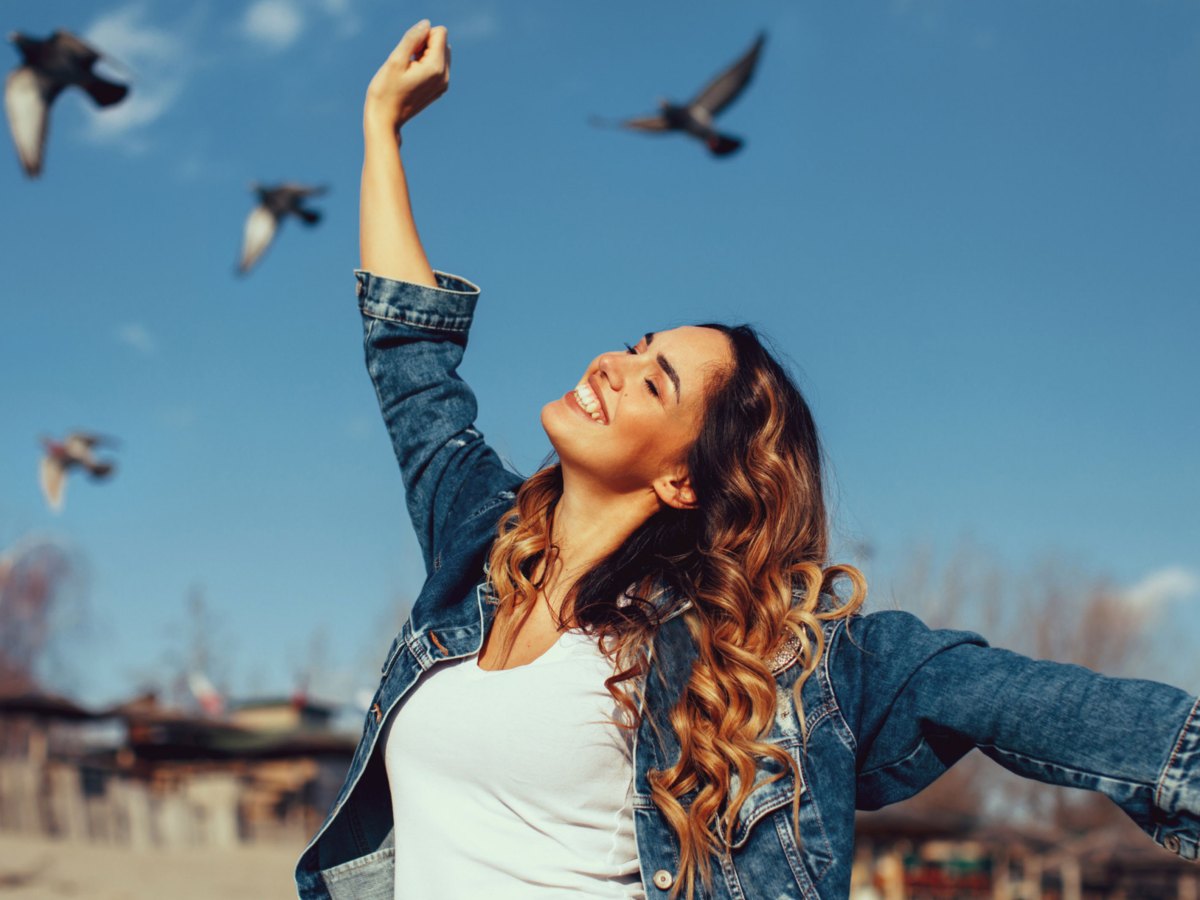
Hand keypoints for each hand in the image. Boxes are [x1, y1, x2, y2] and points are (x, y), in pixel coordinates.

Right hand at [364, 20, 449, 134]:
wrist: (386, 120)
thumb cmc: (385, 91)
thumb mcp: (395, 60)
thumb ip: (412, 39)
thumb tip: (426, 24)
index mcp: (436, 67)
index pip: (440, 33)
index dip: (421, 36)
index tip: (409, 52)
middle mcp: (445, 76)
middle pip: (442, 42)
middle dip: (425, 45)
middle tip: (408, 62)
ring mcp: (443, 85)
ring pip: (441, 53)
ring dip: (425, 55)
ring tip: (409, 70)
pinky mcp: (439, 90)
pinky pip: (438, 66)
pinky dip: (426, 65)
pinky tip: (412, 78)